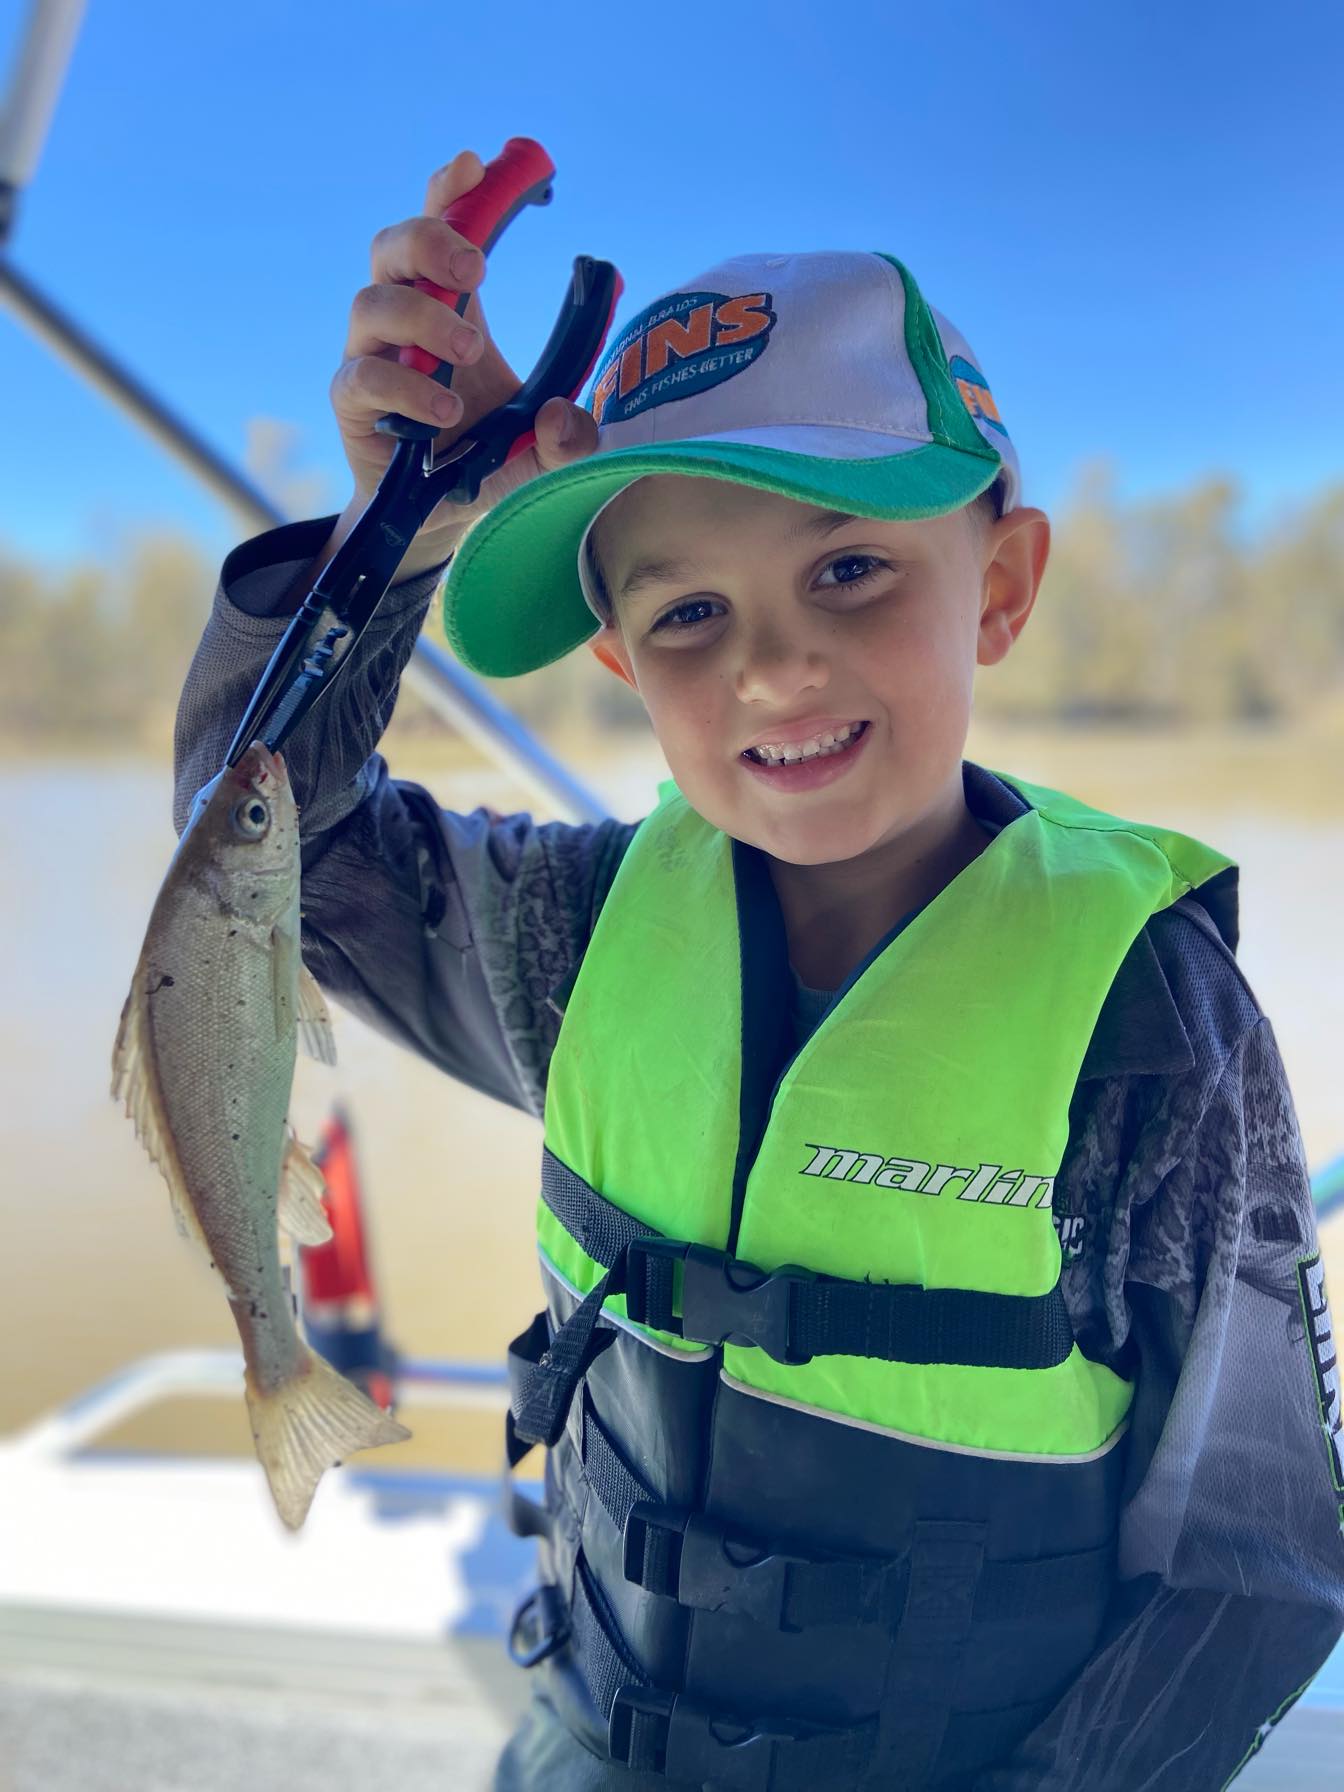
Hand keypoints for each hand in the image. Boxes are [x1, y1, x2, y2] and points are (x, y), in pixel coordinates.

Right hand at [329, 150, 598, 566]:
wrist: (437, 516)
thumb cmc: (486, 458)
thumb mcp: (542, 449)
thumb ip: (567, 438)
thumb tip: (562, 420)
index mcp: (449, 304)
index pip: (441, 228)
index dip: (450, 192)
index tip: (474, 167)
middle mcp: (402, 319)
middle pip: (391, 248)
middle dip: (429, 242)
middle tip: (476, 269)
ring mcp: (371, 357)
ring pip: (371, 304)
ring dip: (422, 317)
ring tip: (470, 352)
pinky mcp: (352, 403)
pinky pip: (362, 377)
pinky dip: (404, 386)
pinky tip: (445, 408)